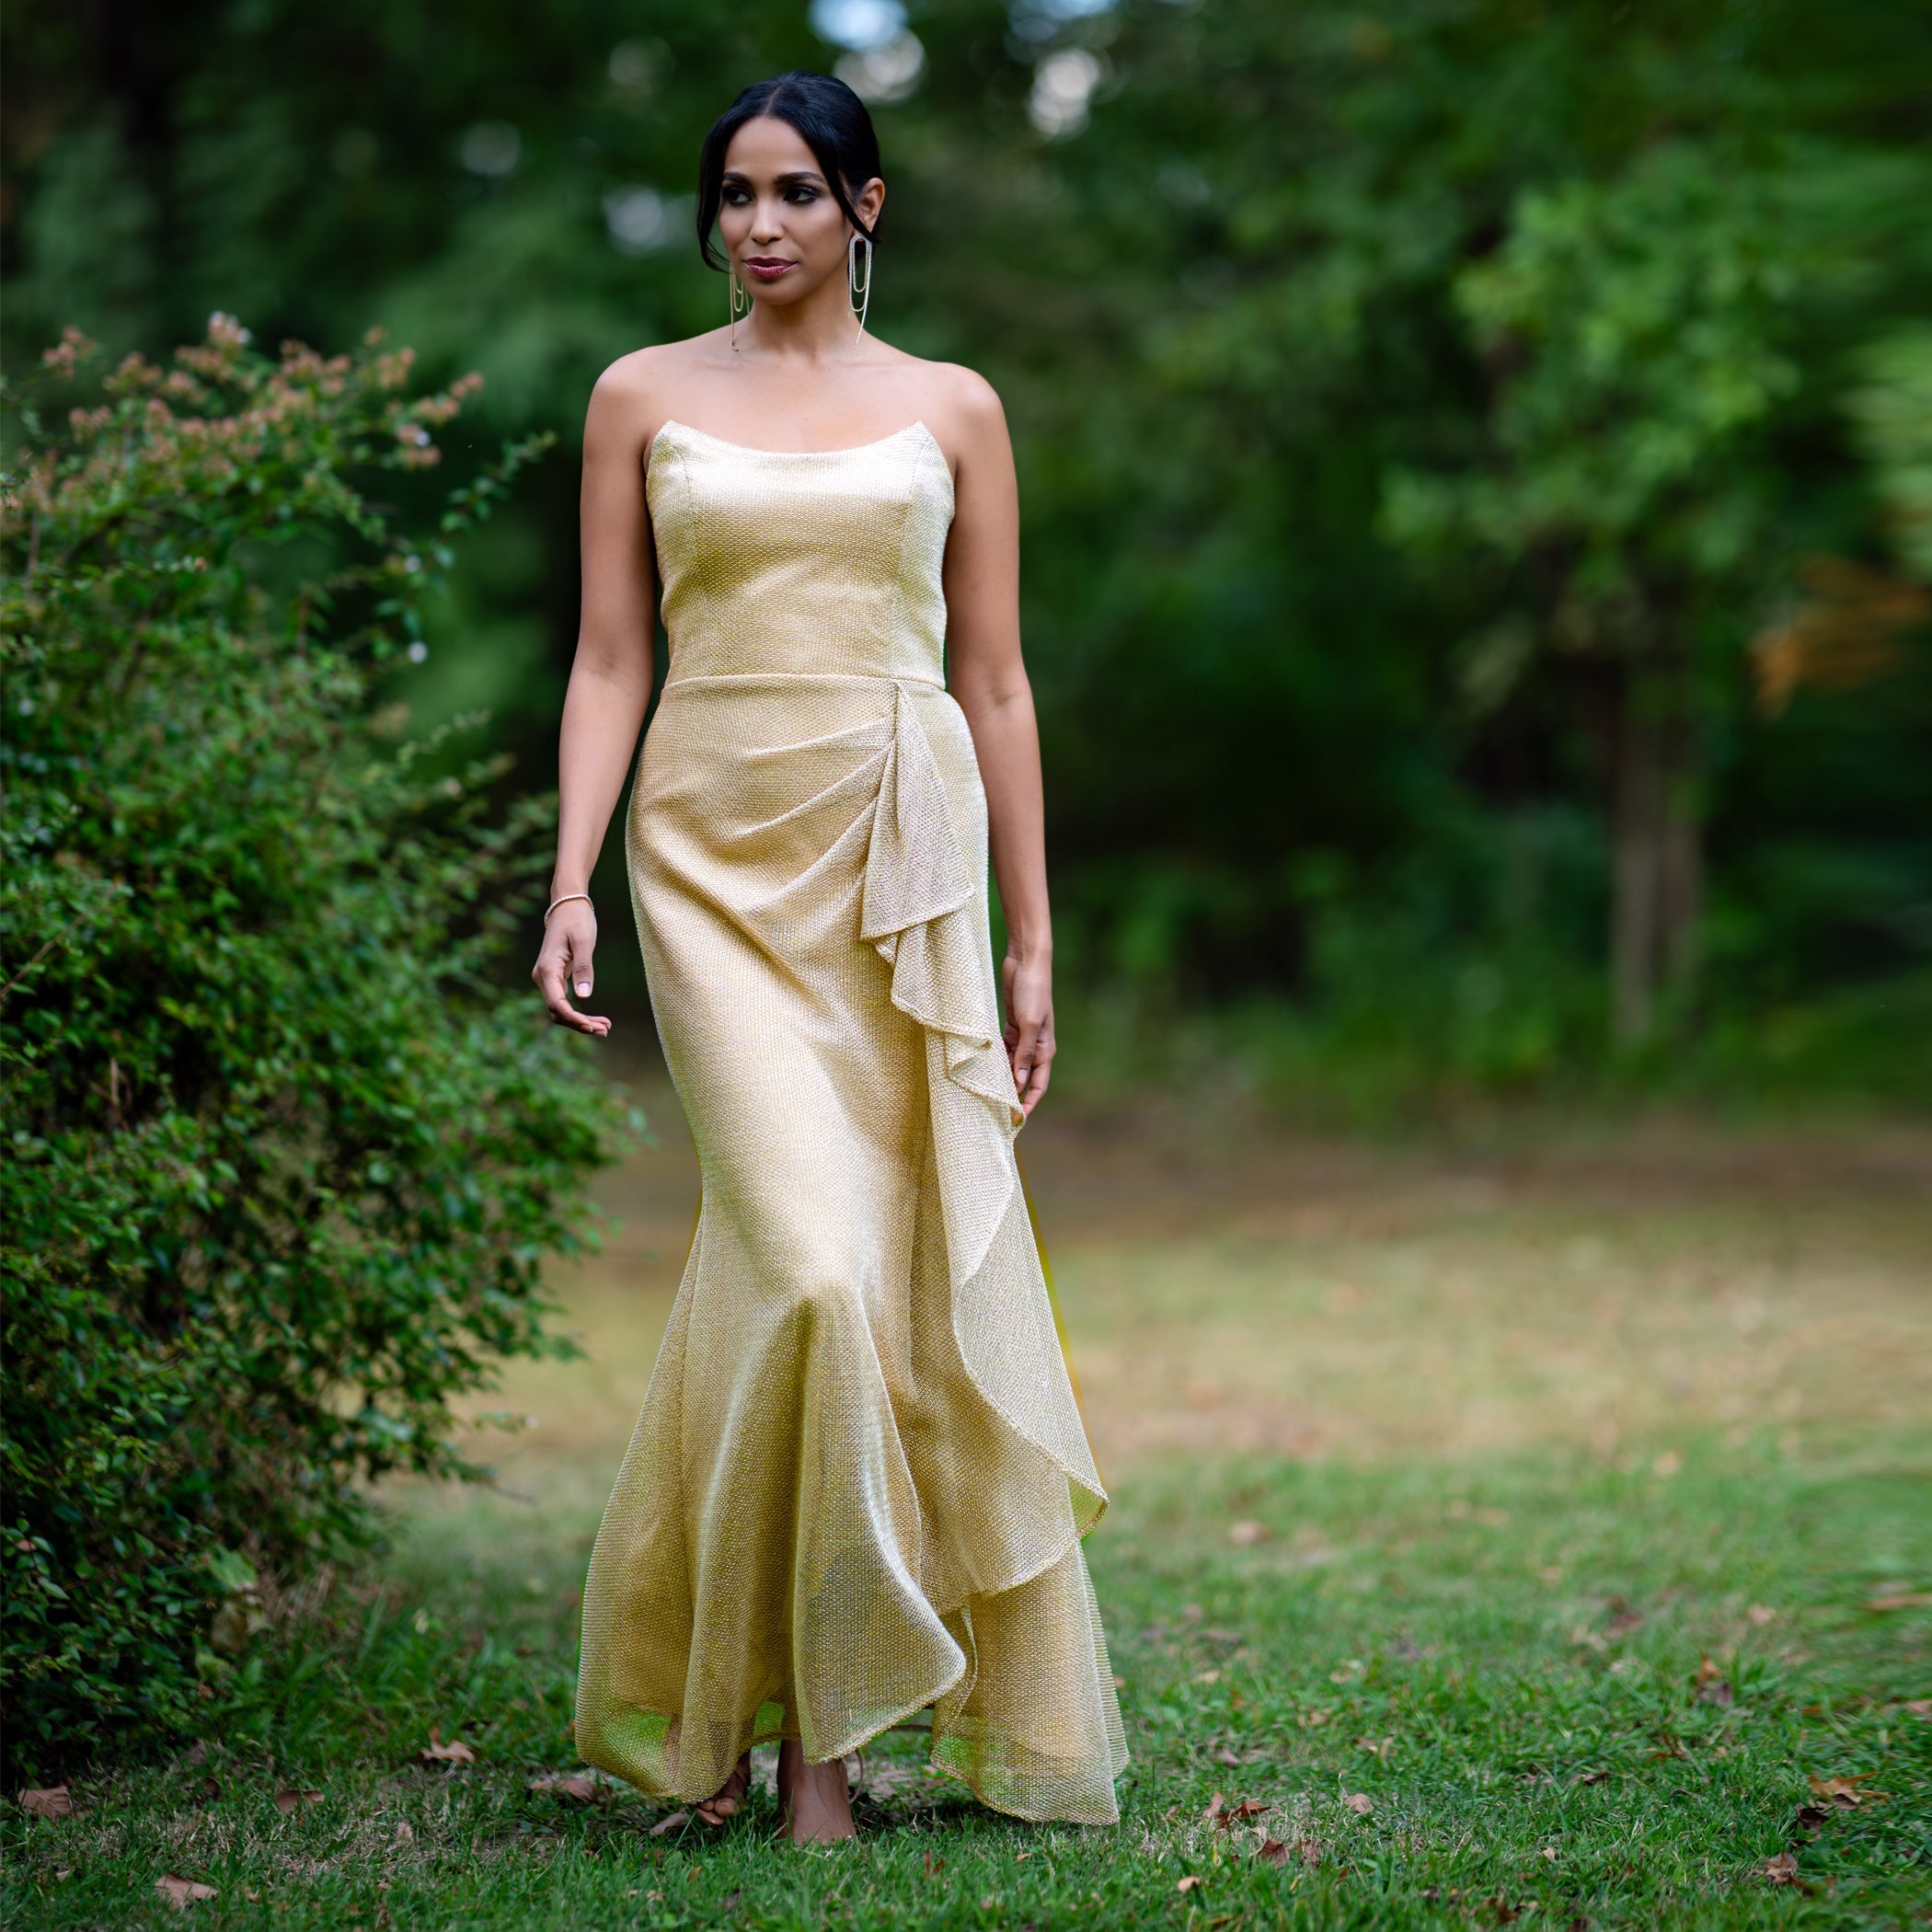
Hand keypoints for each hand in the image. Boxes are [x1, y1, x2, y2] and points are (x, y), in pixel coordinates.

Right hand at [531, 901, 611, 1037]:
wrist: (567, 906)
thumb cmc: (577, 921)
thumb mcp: (583, 942)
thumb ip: (583, 969)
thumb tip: (583, 997)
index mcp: (547, 969)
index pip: (557, 1004)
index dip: (574, 1019)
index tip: (593, 1027)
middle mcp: (542, 976)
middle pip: (557, 1011)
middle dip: (579, 1024)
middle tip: (605, 1030)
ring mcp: (546, 978)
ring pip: (560, 1009)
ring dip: (580, 1021)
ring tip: (605, 1027)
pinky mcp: (554, 977)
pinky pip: (563, 1001)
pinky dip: (578, 1012)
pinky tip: (596, 1019)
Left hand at [1001, 949, 1053, 1116]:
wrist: (1027, 964)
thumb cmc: (1033, 992)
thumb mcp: (1028, 1024)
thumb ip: (1024, 1054)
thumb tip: (1019, 1082)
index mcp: (1045, 1050)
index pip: (1038, 1086)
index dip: (1029, 1104)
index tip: (1017, 1121)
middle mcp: (1035, 1047)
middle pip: (1024, 1079)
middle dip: (1012, 1095)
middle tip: (995, 1112)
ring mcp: (1022, 1038)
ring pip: (1011, 1066)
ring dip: (1001, 1077)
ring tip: (985, 1093)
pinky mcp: (1011, 1027)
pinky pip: (1003, 1051)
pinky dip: (995, 1060)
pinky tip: (983, 1068)